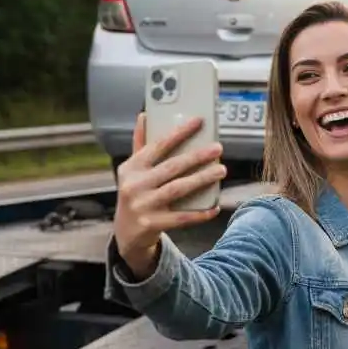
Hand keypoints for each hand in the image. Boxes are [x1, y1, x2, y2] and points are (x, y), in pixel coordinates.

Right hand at [114, 113, 225, 275]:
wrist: (126, 233)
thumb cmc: (135, 194)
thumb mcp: (132, 170)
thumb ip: (140, 145)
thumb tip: (144, 115)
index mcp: (131, 167)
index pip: (157, 146)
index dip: (178, 132)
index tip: (198, 121)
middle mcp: (134, 185)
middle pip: (172, 167)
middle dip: (197, 156)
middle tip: (217, 148)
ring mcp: (143, 205)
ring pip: (178, 189)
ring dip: (202, 179)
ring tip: (221, 171)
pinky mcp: (152, 224)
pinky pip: (182, 217)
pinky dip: (200, 213)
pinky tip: (215, 207)